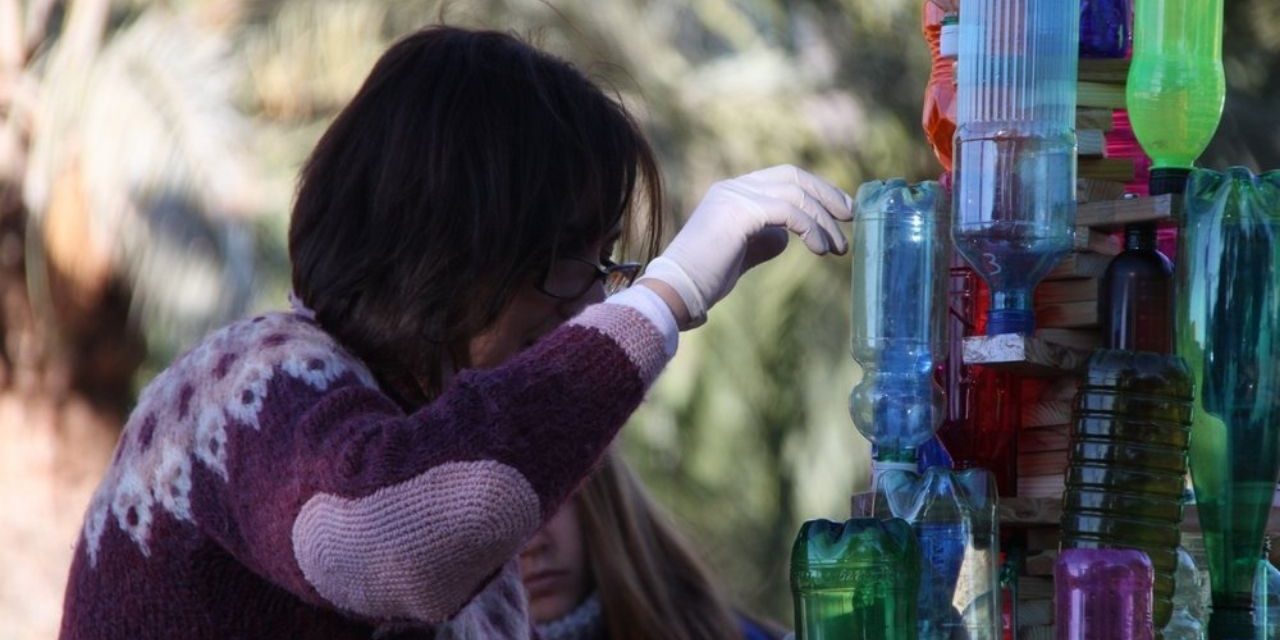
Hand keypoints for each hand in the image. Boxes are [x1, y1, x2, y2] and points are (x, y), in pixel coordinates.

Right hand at [639, 165, 853, 328]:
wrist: (676, 291)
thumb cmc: (705, 280)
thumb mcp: (741, 253)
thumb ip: (763, 239)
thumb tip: (786, 237)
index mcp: (731, 192)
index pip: (783, 178)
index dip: (815, 190)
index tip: (840, 212)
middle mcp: (733, 187)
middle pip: (792, 176)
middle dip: (827, 195)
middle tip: (852, 218)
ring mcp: (734, 195)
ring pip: (795, 195)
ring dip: (824, 221)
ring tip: (838, 248)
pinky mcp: (740, 211)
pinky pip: (789, 211)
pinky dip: (811, 228)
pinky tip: (820, 249)